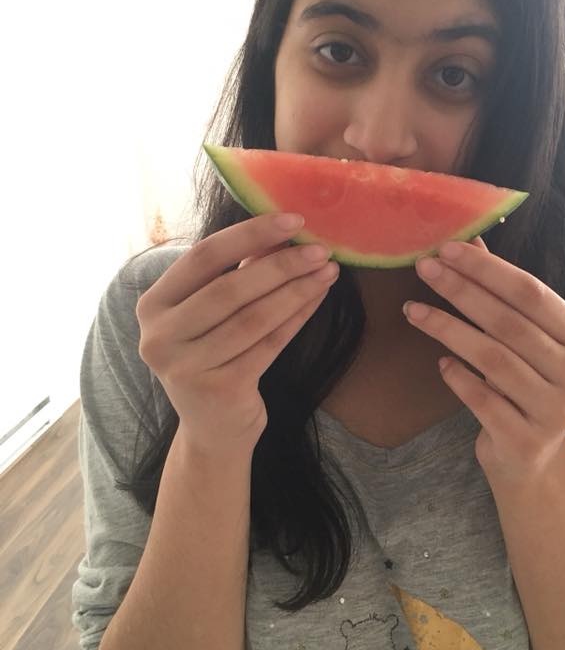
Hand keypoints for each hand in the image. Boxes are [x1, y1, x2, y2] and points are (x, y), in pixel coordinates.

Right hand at [136, 213, 338, 456]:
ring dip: (297, 290)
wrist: (213, 430)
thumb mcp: (212, 314)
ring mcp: (185, 367)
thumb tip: (283, 231)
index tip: (292, 220)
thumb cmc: (214, 358)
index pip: (203, 257)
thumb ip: (237, 273)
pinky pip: (269, 344)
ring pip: (254, 318)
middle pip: (230, 288)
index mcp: (152, 305)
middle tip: (320, 248)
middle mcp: (158, 336)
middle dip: (281, 264)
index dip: (249, 235)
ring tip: (328, 270)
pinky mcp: (219, 390)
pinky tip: (319, 297)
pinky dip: (298, 317)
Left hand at [404, 237, 564, 485]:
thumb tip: (467, 240)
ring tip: (413, 310)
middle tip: (422, 268)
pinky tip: (440, 363)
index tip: (446, 249)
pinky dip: (458, 378)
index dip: (487, 269)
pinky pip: (483, 401)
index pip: (532, 293)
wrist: (531, 459)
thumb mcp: (521, 338)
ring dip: (447, 329)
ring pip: (492, 359)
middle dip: (461, 290)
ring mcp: (556, 411)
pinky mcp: (527, 441)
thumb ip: (500, 293)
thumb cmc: (523, 384)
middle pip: (509, 323)